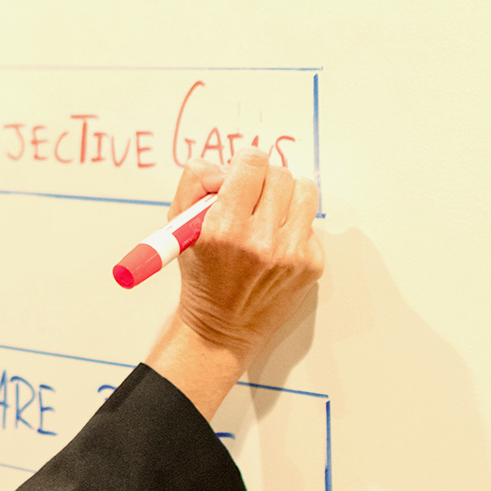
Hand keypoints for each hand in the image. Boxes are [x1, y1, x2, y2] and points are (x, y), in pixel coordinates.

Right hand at [145, 150, 324, 417]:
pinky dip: (294, 225)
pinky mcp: (311, 264)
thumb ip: (192, 185)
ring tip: (270, 211)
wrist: (223, 328)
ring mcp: (290, 254)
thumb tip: (220, 165)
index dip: (244, 162)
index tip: (240, 171)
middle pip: (280, 175)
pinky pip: (310, 224)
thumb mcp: (178, 229)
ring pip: (305, 191)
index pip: (251, 164)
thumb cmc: (201, 276)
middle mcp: (260, 241)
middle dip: (264, 178)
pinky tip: (276, 241)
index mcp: (223, 227)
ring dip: (286, 195)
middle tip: (252, 193)